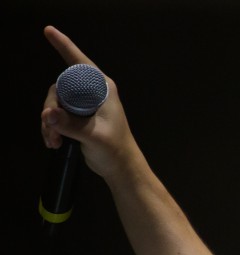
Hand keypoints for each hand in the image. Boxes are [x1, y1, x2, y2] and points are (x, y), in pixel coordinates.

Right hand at [40, 25, 140, 182]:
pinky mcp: (77, 117)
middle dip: (50, 108)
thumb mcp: (94, 137)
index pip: (80, 63)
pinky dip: (51, 128)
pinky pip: (55, 115)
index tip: (49, 30)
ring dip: (49, 122)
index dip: (64, 46)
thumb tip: (49, 115)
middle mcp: (92, 93)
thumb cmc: (116, 150)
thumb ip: (71, 125)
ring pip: (54, 103)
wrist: (120, 169)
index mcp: (103, 90)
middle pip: (59, 87)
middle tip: (50, 127)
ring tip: (53, 140)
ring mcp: (84, 105)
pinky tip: (53, 142)